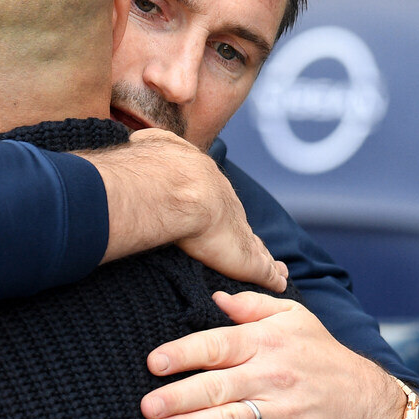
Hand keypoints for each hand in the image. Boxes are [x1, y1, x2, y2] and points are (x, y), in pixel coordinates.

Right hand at [85, 129, 285, 291]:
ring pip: (258, 249)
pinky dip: (273, 277)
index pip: (221, 204)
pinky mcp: (248, 260)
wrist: (179, 188)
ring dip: (266, 258)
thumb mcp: (157, 146)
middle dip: (246, 235)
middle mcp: (229, 210)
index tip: (224, 219)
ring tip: (277, 268)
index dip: (223, 213)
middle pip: (241, 226)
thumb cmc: (161, 172)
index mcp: (209, 188)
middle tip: (254, 246)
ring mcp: (241, 235)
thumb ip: (153, 143)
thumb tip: (139, 136)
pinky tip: (279, 282)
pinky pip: (266, 271)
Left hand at [140, 291, 408, 418]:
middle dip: (179, 395)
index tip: (154, 362)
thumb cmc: (323, 355)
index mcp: (266, 343)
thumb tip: (214, 296)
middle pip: (218, 385)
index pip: (218, 345)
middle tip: (146, 405)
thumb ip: (252, 305)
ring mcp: (282, 414)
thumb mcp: (294, 317)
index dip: (184, 353)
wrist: (369, 401)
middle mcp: (271, 377)